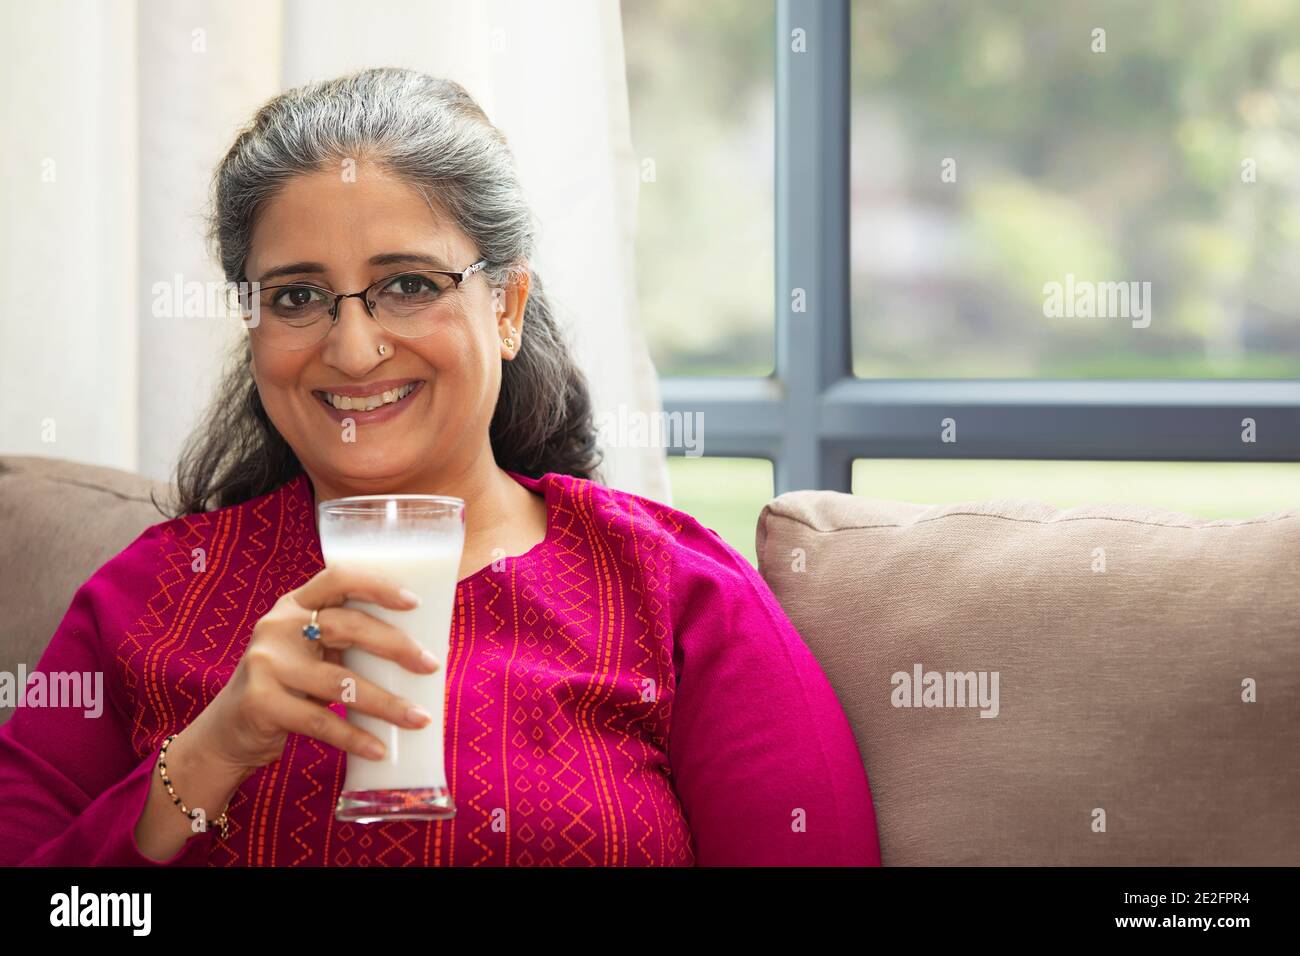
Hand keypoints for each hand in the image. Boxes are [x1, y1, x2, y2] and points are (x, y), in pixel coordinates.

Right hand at [182, 566, 439, 778]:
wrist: (226, 731)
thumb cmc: (286, 686)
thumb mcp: (309, 652)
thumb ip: (345, 642)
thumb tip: (419, 654)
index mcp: (295, 606)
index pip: (338, 578)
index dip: (377, 585)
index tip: (414, 602)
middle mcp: (278, 626)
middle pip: (348, 627)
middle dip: (396, 646)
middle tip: (431, 665)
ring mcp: (266, 664)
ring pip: (340, 682)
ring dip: (386, 703)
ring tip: (419, 718)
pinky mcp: (261, 703)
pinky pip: (321, 721)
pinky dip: (355, 737)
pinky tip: (380, 749)